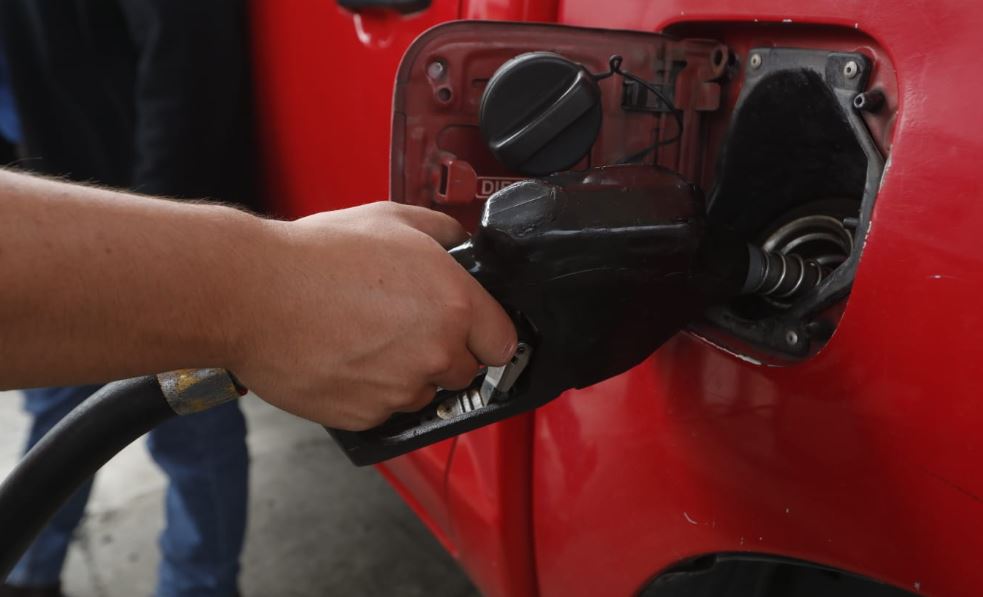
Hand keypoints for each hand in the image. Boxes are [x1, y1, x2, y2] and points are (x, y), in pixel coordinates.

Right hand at [230, 202, 517, 429]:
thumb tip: (460, 241)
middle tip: (402, 327)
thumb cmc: (316, 256)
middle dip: (443, 353)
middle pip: (464, 371)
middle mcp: (436, 352)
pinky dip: (369, 393)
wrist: (253, 295)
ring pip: (423, 393)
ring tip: (365, 340)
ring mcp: (401, 389)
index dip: (485, 334)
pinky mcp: (366, 416)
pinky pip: (383, 410)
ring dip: (406, 375)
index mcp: (455, 305)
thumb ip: (441, 232)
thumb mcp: (390, 219)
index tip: (471, 332)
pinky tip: (344, 359)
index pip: (503, 342)